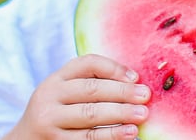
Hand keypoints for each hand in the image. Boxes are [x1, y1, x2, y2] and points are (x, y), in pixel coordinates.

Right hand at [6, 54, 150, 139]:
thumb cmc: (57, 112)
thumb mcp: (64, 93)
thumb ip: (91, 83)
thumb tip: (135, 82)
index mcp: (56, 79)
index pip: (87, 64)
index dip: (114, 68)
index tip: (136, 77)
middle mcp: (49, 97)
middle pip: (91, 90)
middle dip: (122, 92)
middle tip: (146, 96)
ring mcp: (50, 121)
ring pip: (90, 115)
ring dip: (120, 114)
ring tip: (141, 116)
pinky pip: (87, 139)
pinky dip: (110, 136)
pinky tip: (128, 134)